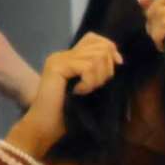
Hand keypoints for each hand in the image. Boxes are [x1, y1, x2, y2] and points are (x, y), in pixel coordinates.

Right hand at [9, 36, 121, 155]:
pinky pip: (87, 67)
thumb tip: (118, 59)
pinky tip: (79, 92)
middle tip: (96, 86)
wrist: (46, 125)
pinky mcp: (57, 67)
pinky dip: (90, 82)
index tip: (117, 64)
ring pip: (97, 56)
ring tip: (87, 90)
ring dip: (99, 77)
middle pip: (100, 46)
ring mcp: (58, 59)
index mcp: (69, 57)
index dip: (110, 48)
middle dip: (107, 68)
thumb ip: (98, 71)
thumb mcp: (90, 88)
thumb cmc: (69, 112)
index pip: (94, 38)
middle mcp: (62, 54)